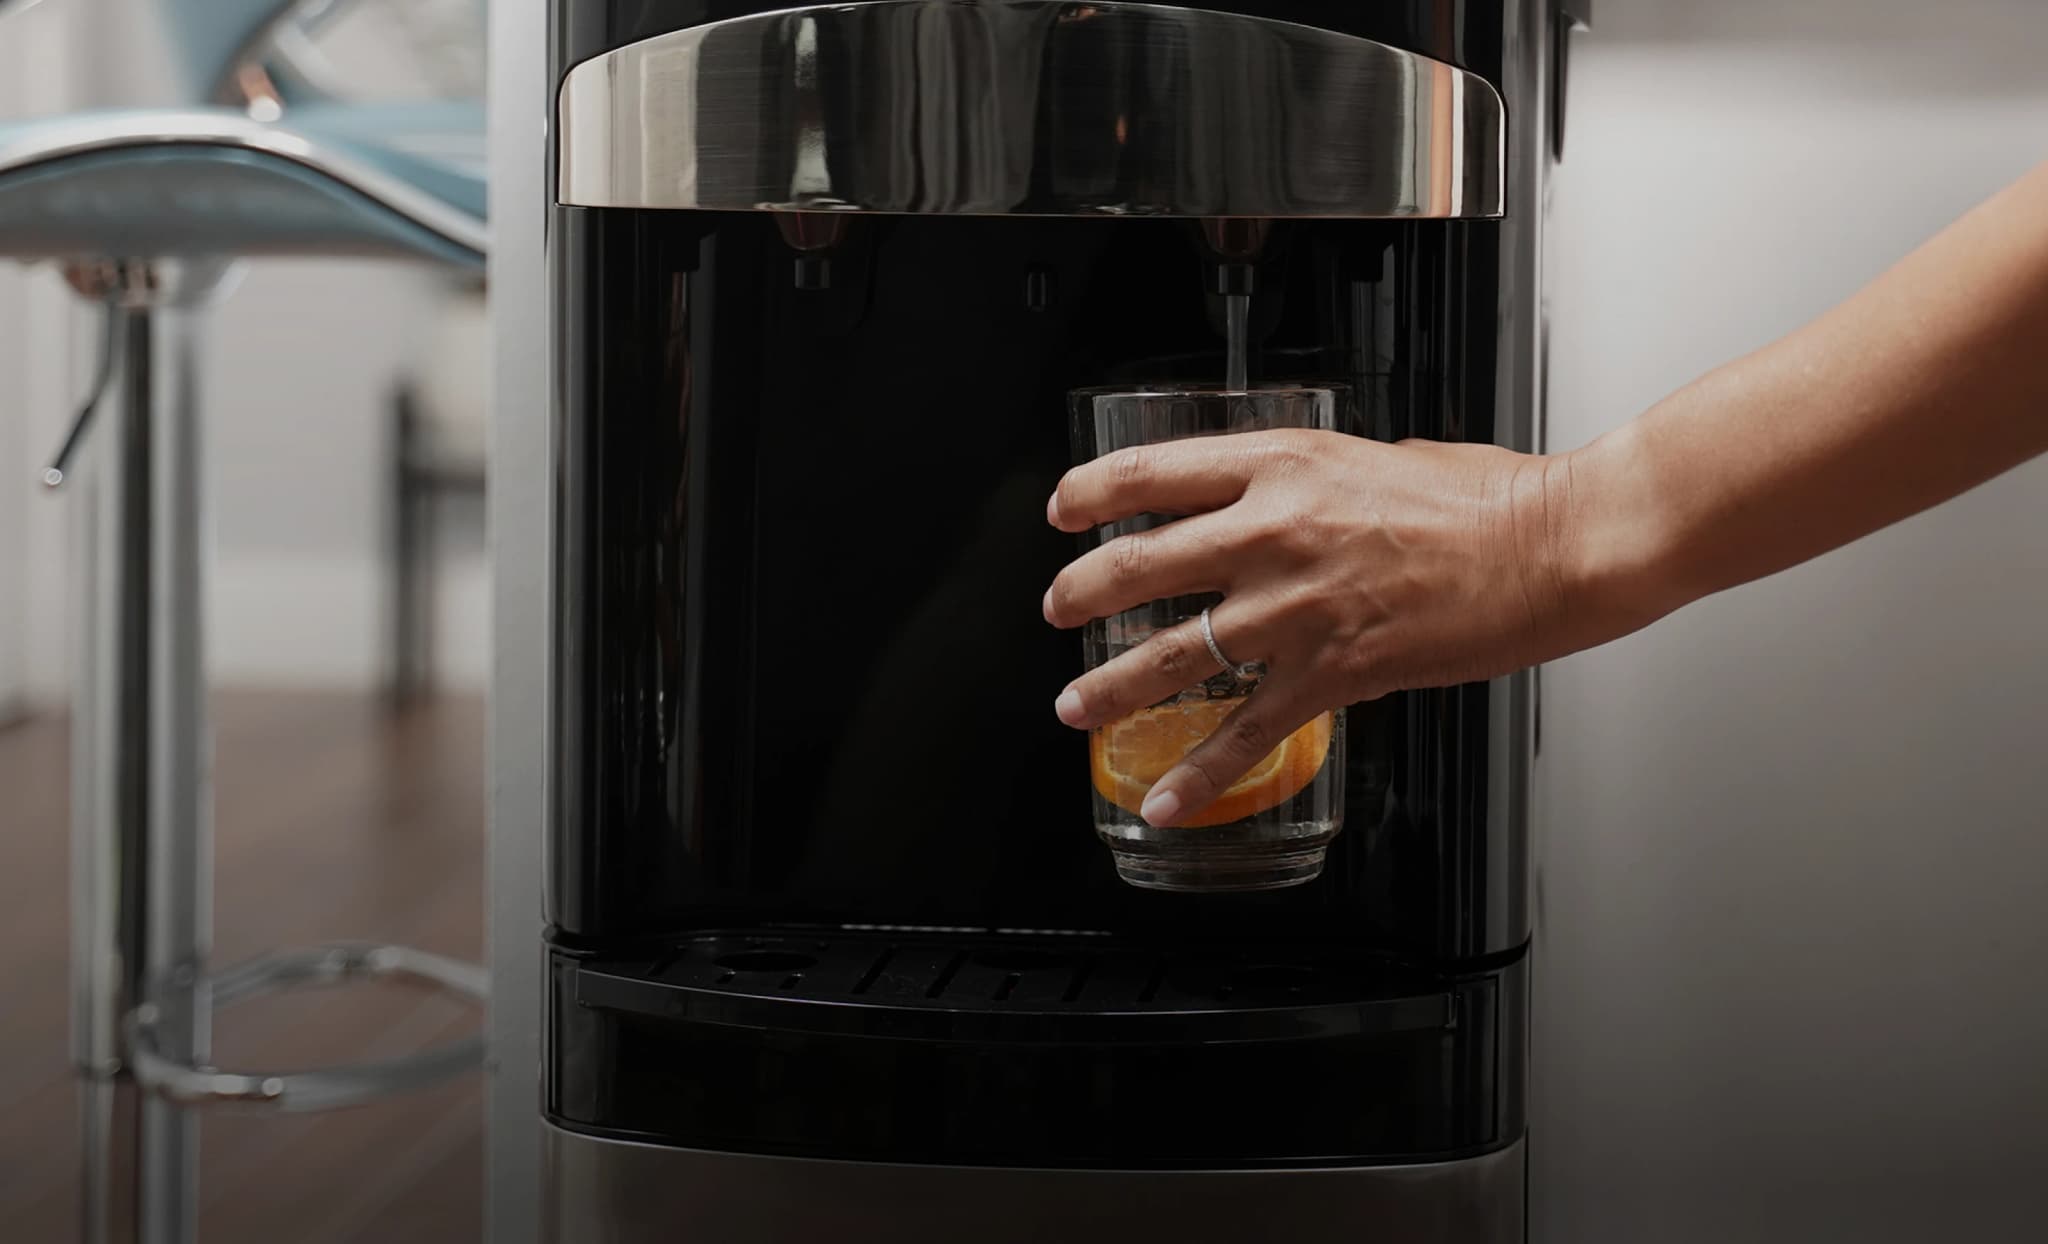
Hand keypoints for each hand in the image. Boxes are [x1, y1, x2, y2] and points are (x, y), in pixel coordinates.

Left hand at [1043, 430, 1583, 827]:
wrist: (1548, 549)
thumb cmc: (1485, 499)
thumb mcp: (1376, 456)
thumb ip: (1310, 481)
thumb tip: (1278, 498)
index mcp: (1281, 467)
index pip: (1150, 473)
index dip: (1090, 494)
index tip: (1063, 512)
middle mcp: (1271, 533)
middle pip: (1137, 564)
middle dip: (1079, 594)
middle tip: (1058, 610)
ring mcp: (1294, 609)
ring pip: (1171, 653)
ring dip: (1110, 686)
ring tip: (1076, 706)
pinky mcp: (1330, 674)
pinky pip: (1244, 732)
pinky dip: (1197, 773)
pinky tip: (1165, 795)